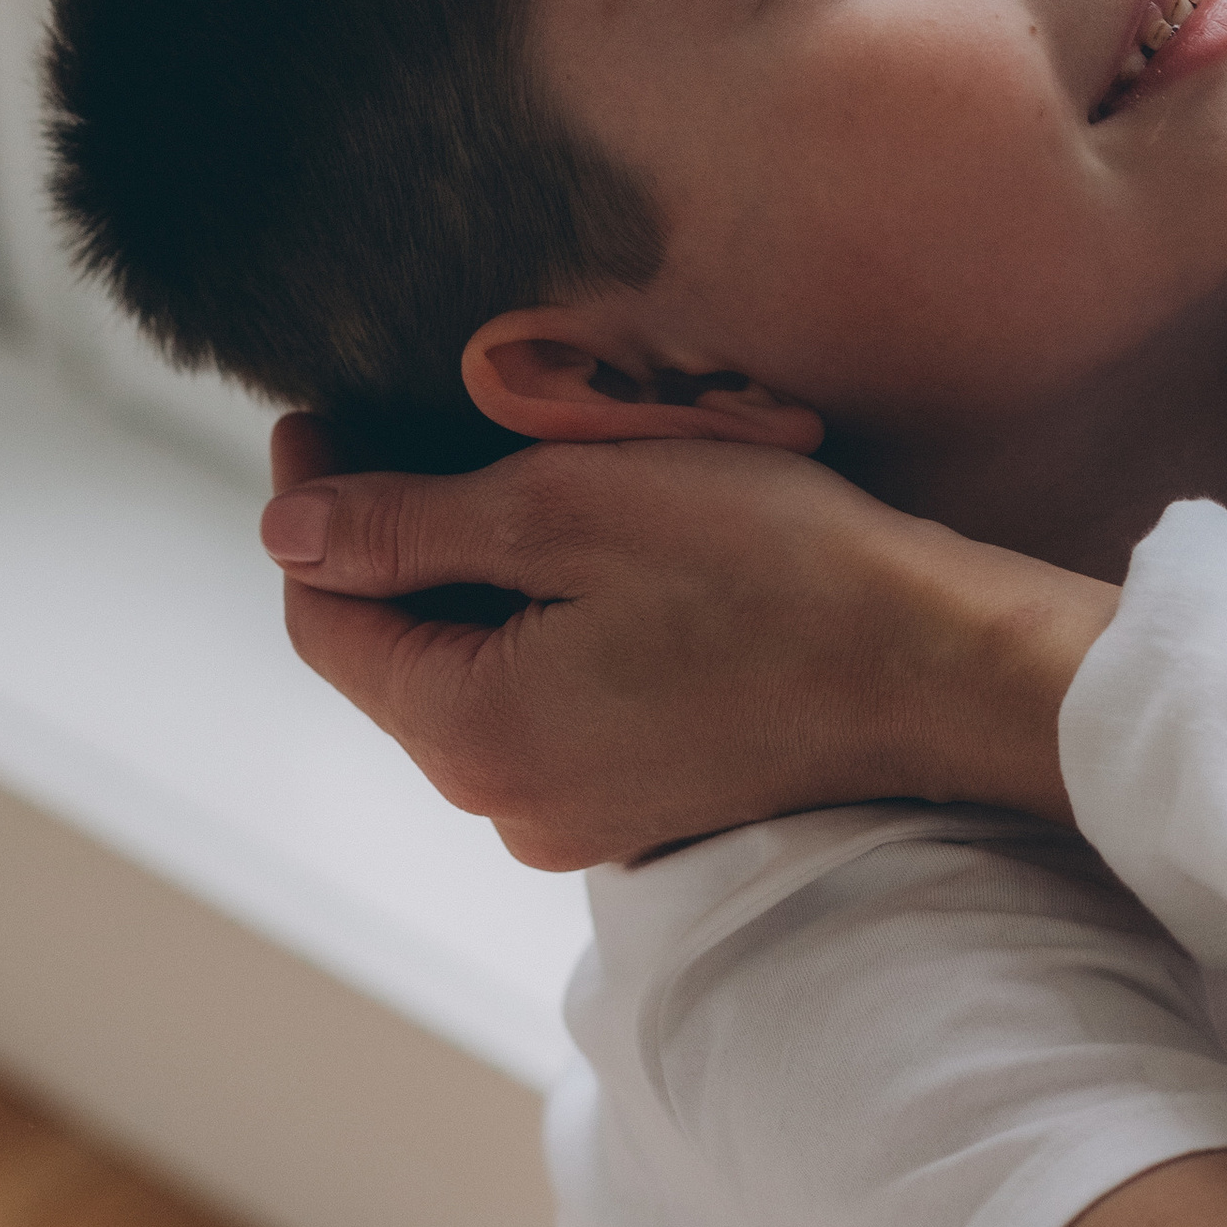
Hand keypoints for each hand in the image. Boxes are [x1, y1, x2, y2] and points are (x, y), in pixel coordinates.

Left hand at [262, 415, 1105, 863]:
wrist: (940, 665)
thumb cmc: (774, 571)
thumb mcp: (572, 507)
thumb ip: (412, 526)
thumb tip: (286, 529)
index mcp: (470, 733)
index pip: (326, 619)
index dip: (311, 506)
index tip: (325, 412)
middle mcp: (506, 802)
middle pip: (395, 656)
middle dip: (390, 543)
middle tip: (411, 420)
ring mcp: (577, 814)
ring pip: (472, 680)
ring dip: (472, 581)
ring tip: (510, 472)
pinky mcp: (643, 800)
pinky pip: (546, 706)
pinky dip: (541, 626)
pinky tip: (590, 553)